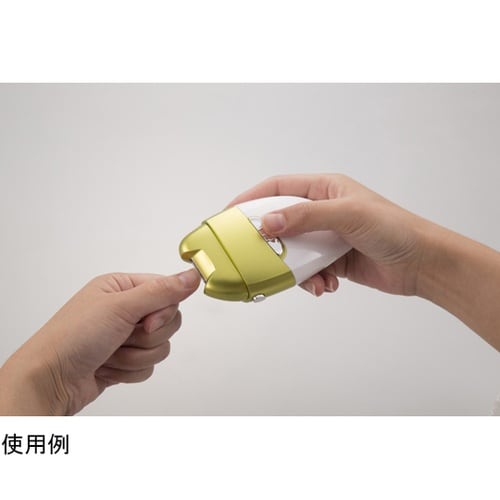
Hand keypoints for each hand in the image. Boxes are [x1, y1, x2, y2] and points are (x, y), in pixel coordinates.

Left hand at [0, 269, 199, 414]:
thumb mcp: (120, 307)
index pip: (167, 293)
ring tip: (109, 354)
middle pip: (168, 322)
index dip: (163, 312)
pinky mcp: (124, 360)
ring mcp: (124, 336)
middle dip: (147, 338)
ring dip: (135, 357)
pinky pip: (148, 367)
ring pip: (160, 347)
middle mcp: (125, 310)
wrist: (50, 381)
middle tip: (122, 337)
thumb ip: (161, 292)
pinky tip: (107, 367)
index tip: (145, 322)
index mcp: (122, 287)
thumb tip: (192, 275)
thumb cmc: (72, 338)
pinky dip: (129, 371)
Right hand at [230, 173, 499, 349]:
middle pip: (280, 222)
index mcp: (324, 189)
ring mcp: (326, 237)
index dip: (251, 198)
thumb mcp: (346, 215)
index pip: (278, 187)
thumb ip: (305, 217)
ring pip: (292, 251)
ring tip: (310, 280)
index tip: (228, 214)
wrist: (422, 264)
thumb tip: (267, 224)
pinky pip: (308, 270)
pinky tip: (328, 286)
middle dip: (269, 241)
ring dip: (294, 268)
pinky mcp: (332, 260)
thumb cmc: (392, 229)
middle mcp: (322, 211)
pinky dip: (312, 281)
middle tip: (253, 256)